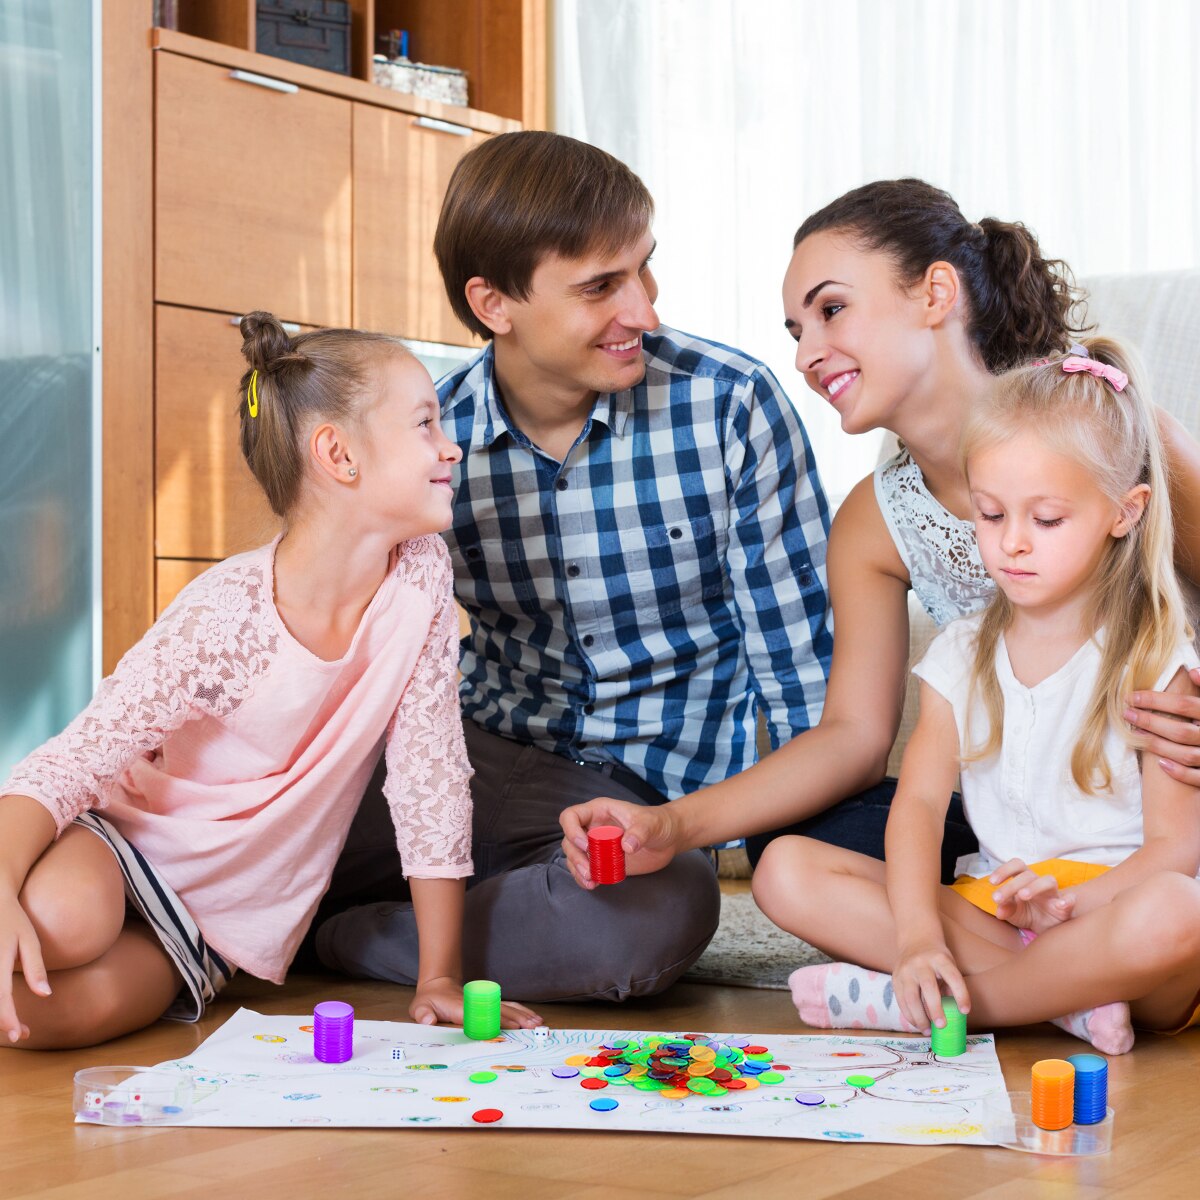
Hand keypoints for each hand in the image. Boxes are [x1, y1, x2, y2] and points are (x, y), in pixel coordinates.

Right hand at [0, 894, 51, 1043]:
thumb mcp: (28, 940)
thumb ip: (36, 967)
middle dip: (3, 1023)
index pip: (1, 997)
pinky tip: (5, 1008)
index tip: (20, 1034)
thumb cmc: (13, 920)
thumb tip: (45, 995)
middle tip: (23, 1033)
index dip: (8, 1019)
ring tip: (16, 1024)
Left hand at [408, 977, 543, 1029]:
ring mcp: (486, 1001)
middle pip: (501, 1011)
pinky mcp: (490, 1003)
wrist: (438, 984)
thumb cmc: (429, 999)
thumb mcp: (419, 1007)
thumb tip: (428, 1021)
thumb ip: (423, 1014)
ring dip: (523, 1015)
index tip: (510, 1028)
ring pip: (508, 1007)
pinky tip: (532, 1017)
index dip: (495, 1021)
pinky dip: (521, 1011)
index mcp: (462, 1007)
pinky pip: (508, 1007)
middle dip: (518, 1019)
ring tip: (538, 1023)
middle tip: (533, 1027)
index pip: (481, 1015)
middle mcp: (478, 1002)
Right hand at [559, 797, 682, 889]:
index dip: (572, 830)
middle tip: (589, 871)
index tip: (585, 845)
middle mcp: (593, 827)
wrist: (669, 838)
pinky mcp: (603, 861)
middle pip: (569, 840)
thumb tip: (626, 846)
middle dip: (575, 857)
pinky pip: (585, 869)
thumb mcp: (651, 824)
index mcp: (599, 811)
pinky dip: (585, 878)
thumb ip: (640, 832)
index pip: (571, 816)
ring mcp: (597, 845)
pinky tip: (595, 884)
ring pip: (574, 856)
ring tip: (592, 881)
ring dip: (577, 870)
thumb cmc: (659, 822)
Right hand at [891, 941, 969, 1034]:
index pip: (952, 977)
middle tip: (942, 1026)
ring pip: (910, 997)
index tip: (966, 1011)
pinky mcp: (895, 978)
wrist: (916, 940)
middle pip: (928, 987)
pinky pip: (901, 1000)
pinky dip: (909, 1015)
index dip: (961, 994)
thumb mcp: (949, 965)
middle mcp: (921, 963)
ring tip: (928, 1031)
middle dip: (935, 1009)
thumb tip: (955, 1014)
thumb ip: (951, 986)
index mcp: (939, 958)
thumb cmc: (937, 958)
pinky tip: (917, 1024)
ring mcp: (905, 970)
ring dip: (919, 1017)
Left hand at [988, 859, 1074, 933]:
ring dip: (1034, 887)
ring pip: (1048, 881)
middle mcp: (1039, 882)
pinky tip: (1061, 904)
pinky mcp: (1065, 907)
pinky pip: (1071, 900)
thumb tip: (999, 911)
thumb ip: (1006, 909)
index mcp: (1024, 879)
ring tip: (1023, 896)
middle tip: (997, 898)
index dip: (1004, 870)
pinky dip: (1068, 901)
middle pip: (1028, 874)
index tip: (992, 882)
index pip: (1016, 865)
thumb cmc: (1027, 914)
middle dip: (1011, 885)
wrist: (1046, 928)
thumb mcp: (1012, 913)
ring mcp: (1053, 894)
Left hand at [1125, 669, 1199, 784]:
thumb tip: (1192, 671)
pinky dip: (1179, 772)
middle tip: (1127, 713)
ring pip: (1185, 754)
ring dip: (1157, 745)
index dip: (1156, 700)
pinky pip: (1198, 778)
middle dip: (1150, 722)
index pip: (1184, 705)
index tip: (1132, 696)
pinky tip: (1160, 763)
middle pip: (1181, 731)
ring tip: (1135, 734)